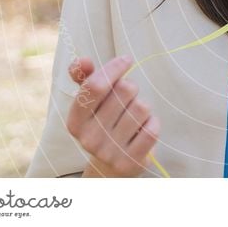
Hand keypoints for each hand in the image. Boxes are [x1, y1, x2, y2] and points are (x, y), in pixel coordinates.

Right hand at [65, 55, 159, 177]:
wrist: (108, 168)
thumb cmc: (101, 124)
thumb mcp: (89, 103)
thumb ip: (85, 78)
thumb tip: (83, 60)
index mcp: (75, 121)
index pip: (95, 85)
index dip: (114, 67)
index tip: (127, 59)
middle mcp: (89, 138)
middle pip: (124, 90)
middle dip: (131, 87)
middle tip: (127, 97)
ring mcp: (111, 152)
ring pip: (142, 107)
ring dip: (143, 105)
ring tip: (134, 115)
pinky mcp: (132, 162)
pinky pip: (153, 128)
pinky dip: (152, 122)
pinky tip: (144, 127)